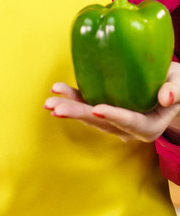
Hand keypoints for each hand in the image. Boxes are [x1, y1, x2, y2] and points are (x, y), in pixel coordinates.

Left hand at [44, 61, 179, 142]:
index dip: (114, 115)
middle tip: (56, 109)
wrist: (169, 89)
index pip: (131, 122)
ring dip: (69, 108)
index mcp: (149, 127)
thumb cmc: (177, 85)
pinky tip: (56, 91)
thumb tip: (166, 96)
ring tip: (49, 101)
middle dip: (78, 115)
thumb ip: (176, 91)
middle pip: (102, 123)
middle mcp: (128, 130)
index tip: (97, 109)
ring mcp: (114, 124)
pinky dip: (71, 99)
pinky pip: (86, 108)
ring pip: (90, 117)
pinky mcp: (104, 114)